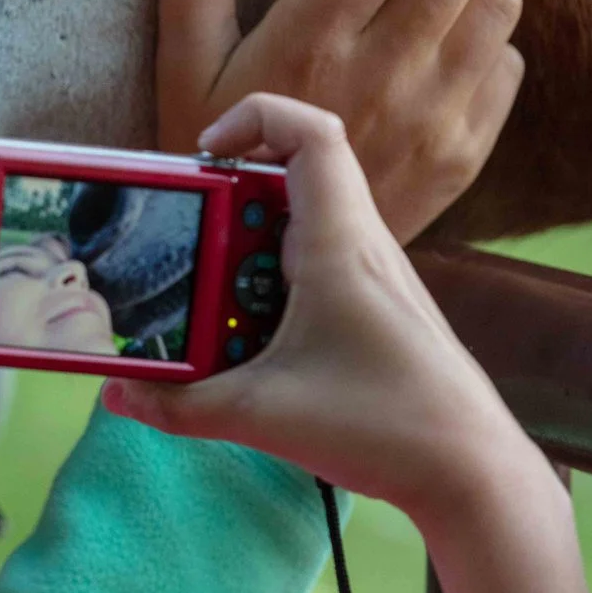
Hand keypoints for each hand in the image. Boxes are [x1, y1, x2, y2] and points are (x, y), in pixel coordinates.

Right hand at [102, 94, 554, 523]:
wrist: (473, 472)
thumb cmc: (389, 425)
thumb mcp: (262, 415)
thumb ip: (180, 405)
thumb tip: (119, 394)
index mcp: (339, 244)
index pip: (311, 133)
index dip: (254, 120)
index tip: (203, 157)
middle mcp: (358, 248)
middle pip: (284, 188)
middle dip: (223, 216)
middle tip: (184, 257)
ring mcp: (370, 280)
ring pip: (293, 237)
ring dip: (242, 264)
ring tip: (210, 316)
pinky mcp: (373, 314)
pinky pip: (309, 279)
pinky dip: (268, 299)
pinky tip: (250, 352)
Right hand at [154, 0, 522, 242]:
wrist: (264, 266)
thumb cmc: (219, 158)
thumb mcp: (184, 69)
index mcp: (312, 46)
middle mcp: (384, 77)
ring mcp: (435, 118)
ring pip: (496, 0)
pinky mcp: (464, 152)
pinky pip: (506, 63)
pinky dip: (484, 31)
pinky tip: (443, 30)